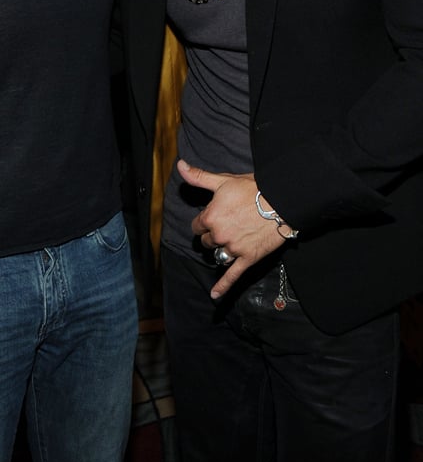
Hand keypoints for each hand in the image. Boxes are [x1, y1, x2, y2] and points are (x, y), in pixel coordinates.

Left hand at [178, 161, 283, 298]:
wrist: (282, 200)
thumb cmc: (253, 188)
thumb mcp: (223, 181)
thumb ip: (199, 177)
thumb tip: (179, 166)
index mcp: (210, 216)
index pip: (197, 225)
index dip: (204, 220)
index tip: (214, 215)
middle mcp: (219, 234)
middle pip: (206, 241)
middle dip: (212, 234)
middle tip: (227, 224)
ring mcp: (233, 248)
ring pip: (218, 254)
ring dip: (221, 249)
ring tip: (232, 239)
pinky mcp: (248, 258)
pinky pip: (232, 275)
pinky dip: (223, 286)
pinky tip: (215, 296)